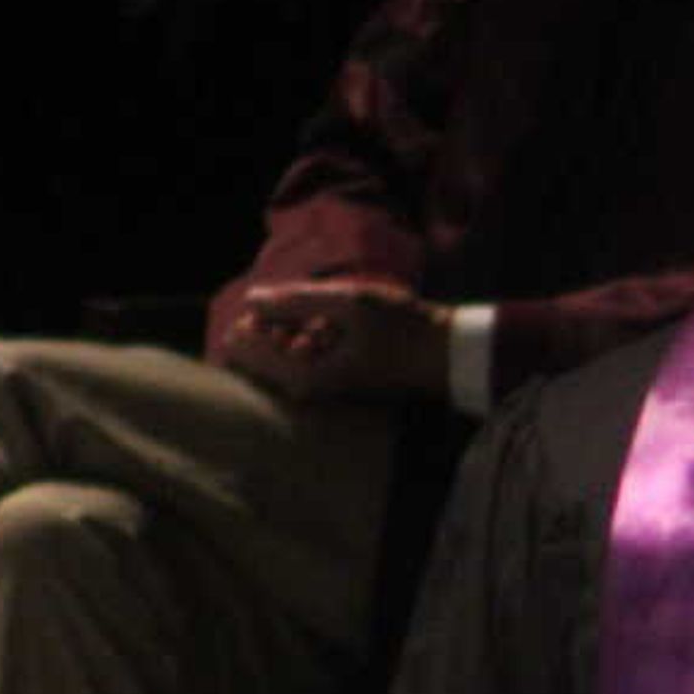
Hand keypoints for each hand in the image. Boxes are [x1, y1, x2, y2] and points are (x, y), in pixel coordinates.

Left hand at [217, 278, 451, 403]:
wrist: (448, 356)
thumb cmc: (401, 329)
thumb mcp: (349, 303)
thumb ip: (296, 300)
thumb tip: (251, 299)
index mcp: (306, 379)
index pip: (246, 353)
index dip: (249, 324)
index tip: (270, 309)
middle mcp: (310, 393)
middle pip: (262, 360)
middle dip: (271, 330)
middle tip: (300, 314)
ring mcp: (324, 391)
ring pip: (285, 358)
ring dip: (294, 333)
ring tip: (326, 323)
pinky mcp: (337, 384)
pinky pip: (307, 360)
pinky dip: (313, 341)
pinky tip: (336, 331)